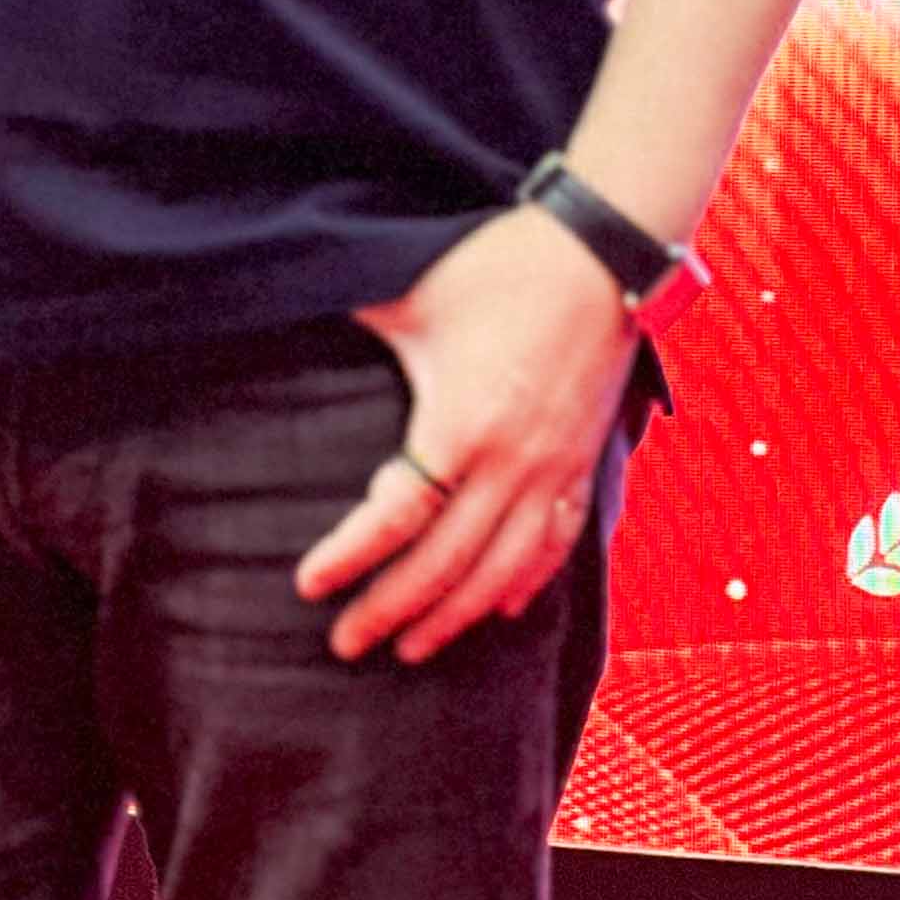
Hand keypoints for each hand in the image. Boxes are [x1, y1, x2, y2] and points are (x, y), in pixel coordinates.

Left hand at [299, 208, 633, 665]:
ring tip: (412, 647)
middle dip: (390, 610)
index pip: (396, 517)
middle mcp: (510, 464)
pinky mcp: (583, 462)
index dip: (349, 557)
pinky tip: (500, 607)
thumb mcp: (417, 288)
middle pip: (443, 564)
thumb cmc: (502, 266)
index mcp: (461, 424)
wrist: (606, 252)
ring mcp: (553, 470)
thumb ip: (356, 310)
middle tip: (346, 644)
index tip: (309, 586)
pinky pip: (557, 545)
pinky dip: (526, 583)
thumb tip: (293, 296)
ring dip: (454, 616)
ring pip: (501, 572)